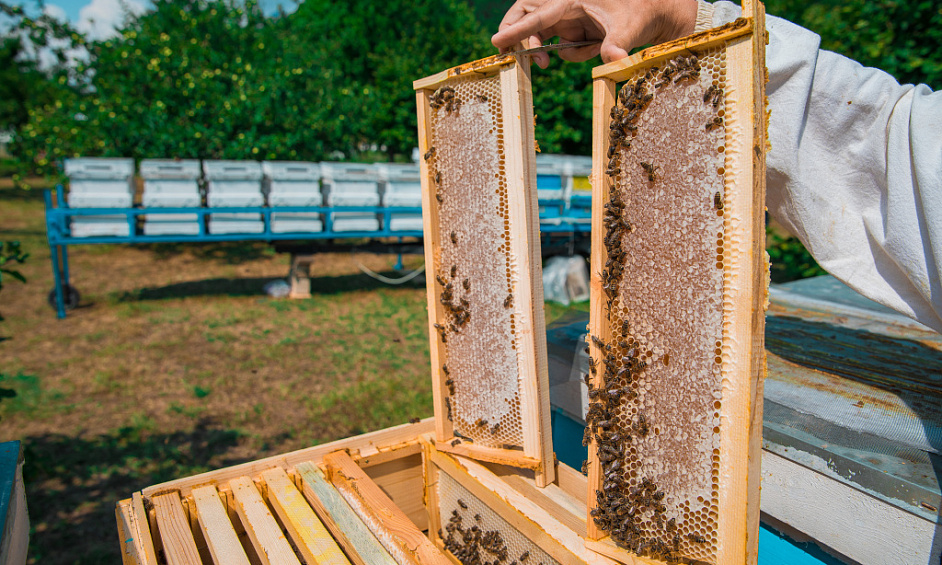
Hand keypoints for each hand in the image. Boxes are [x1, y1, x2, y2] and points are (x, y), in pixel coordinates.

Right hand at [491, 0, 698, 68]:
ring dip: (551, 49)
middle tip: (522, 57)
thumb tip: (614, 61)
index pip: (535, 15)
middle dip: (519, 35)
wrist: (657, 13)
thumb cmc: (642, 11)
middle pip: (526, 16)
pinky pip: (564, 47)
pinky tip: (595, 47)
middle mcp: (565, 6)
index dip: (515, 30)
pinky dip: (575, 53)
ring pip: (543, 36)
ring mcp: (569, 18)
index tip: (497, 42)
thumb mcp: (629, 28)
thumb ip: (617, 45)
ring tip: (571, 53)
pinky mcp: (575, 29)